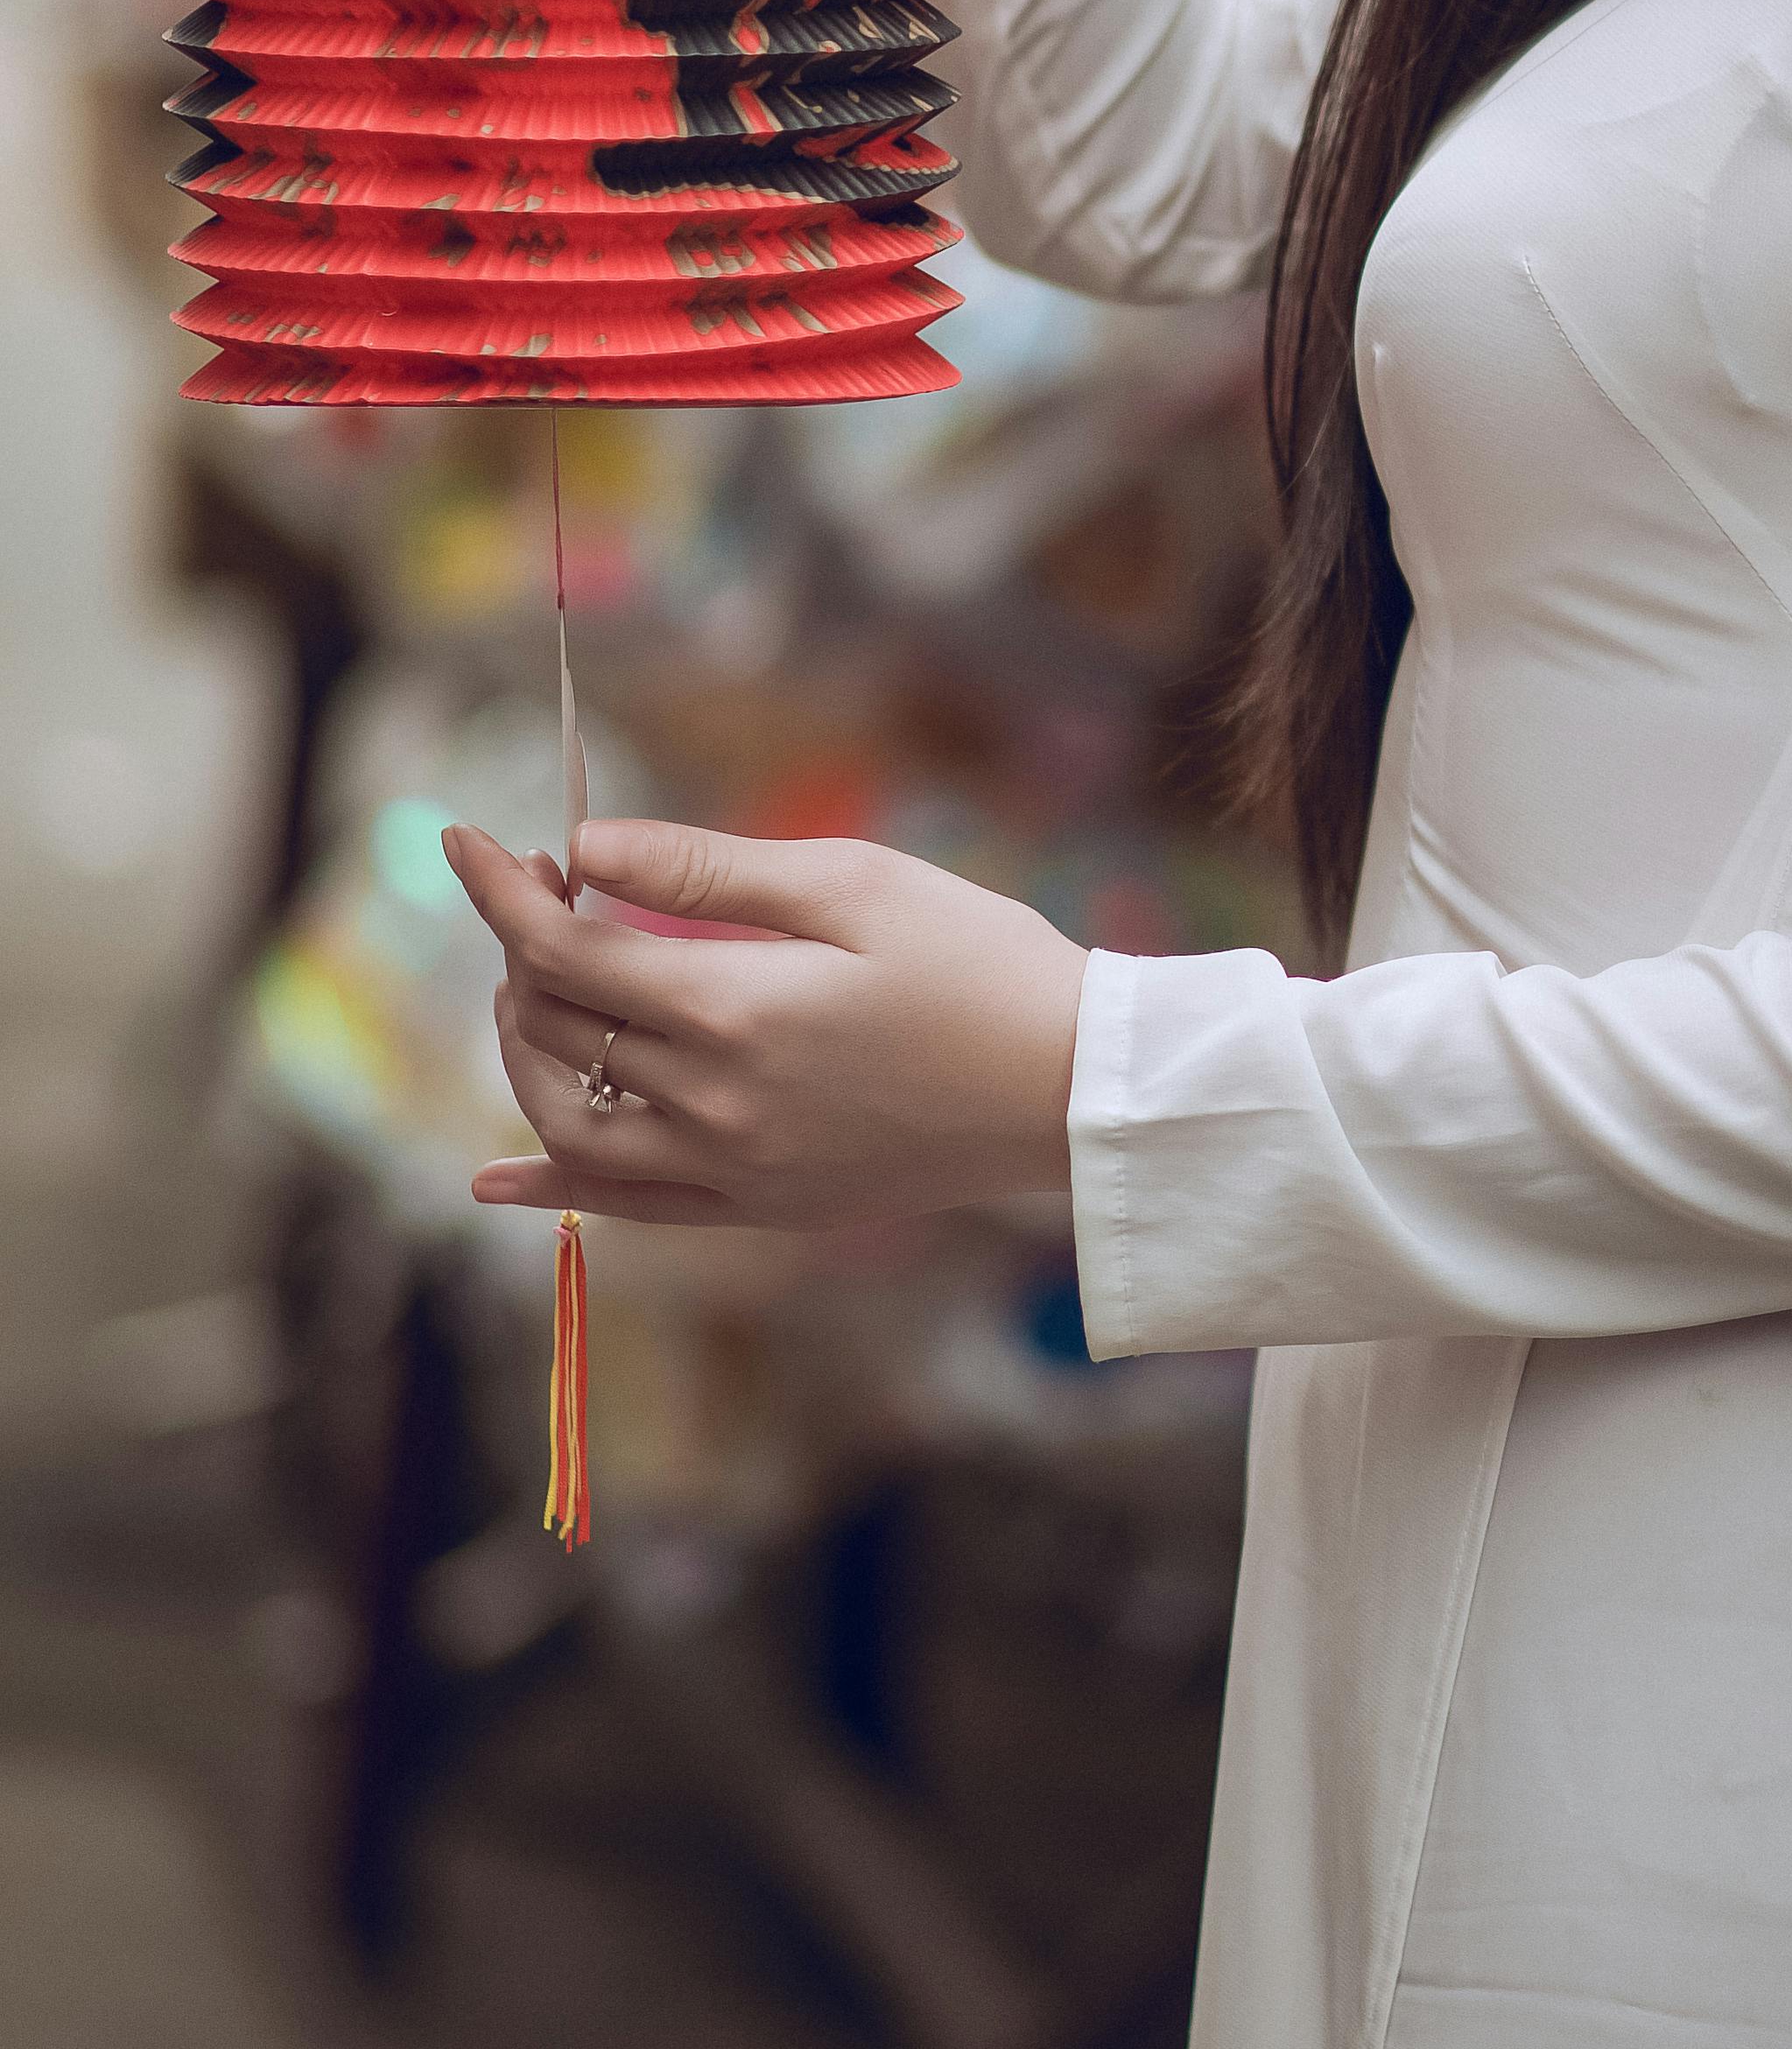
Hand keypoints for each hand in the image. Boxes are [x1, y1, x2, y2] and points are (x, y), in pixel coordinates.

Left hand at [449, 817, 1083, 1231]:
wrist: (1072, 1087)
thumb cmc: (979, 962)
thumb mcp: (852, 883)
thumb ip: (706, 870)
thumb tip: (586, 848)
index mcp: (734, 1012)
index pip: (566, 949)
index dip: (502, 889)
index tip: (462, 838)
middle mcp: (714, 1105)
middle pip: (556, 1030)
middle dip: (524, 951)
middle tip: (546, 891)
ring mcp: (734, 1169)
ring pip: (568, 1124)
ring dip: (523, 1052)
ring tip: (535, 992)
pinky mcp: (763, 1206)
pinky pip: (627, 1210)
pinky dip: (552, 1187)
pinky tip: (496, 1176)